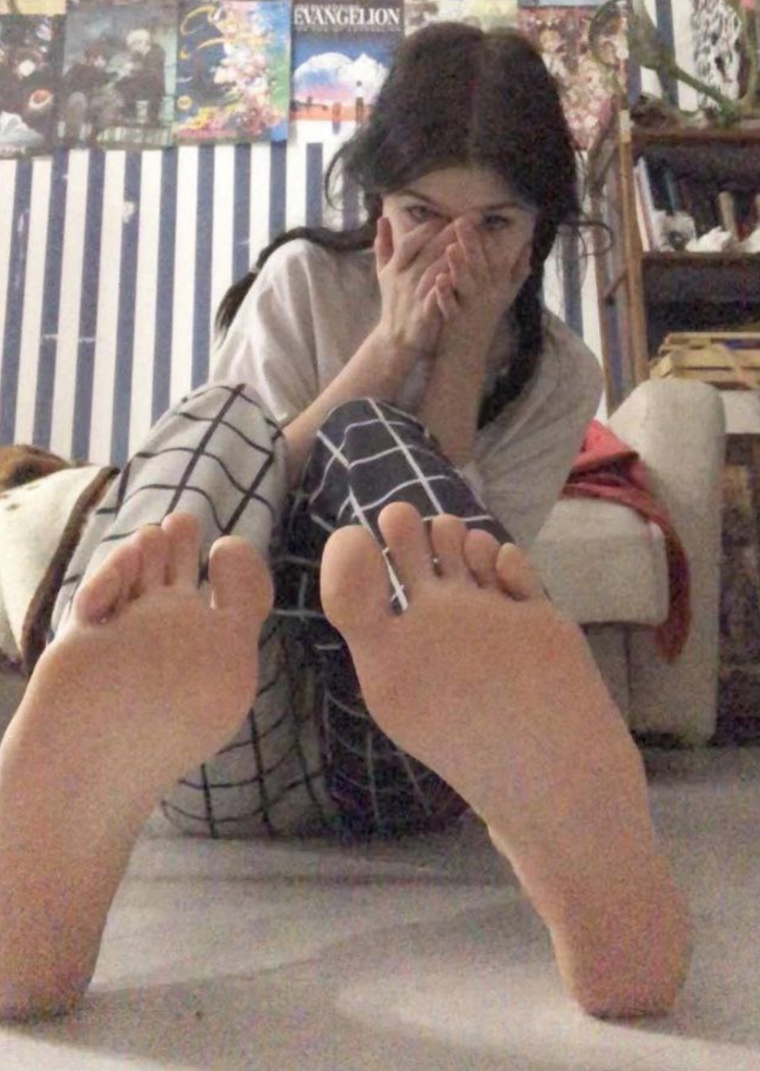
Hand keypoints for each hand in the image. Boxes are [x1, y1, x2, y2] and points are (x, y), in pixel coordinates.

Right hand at [374, 215, 460, 367]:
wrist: (395, 341)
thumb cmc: (394, 305)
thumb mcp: (384, 274)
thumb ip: (384, 246)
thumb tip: (382, 219)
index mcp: (396, 267)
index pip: (412, 240)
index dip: (431, 227)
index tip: (451, 215)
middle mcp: (404, 279)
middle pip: (427, 250)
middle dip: (450, 232)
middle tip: (472, 217)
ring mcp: (413, 296)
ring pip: (434, 270)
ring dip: (453, 255)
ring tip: (473, 241)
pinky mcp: (424, 314)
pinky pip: (437, 296)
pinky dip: (447, 285)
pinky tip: (464, 274)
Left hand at [435, 218, 532, 360]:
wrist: (467, 355)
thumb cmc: (482, 320)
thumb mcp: (505, 295)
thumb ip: (517, 272)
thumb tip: (529, 247)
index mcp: (499, 286)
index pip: (495, 257)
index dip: (486, 237)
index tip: (477, 214)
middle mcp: (489, 295)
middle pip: (481, 265)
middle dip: (473, 243)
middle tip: (463, 220)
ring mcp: (473, 309)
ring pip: (468, 285)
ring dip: (460, 266)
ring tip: (451, 248)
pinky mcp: (457, 323)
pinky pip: (451, 306)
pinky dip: (445, 294)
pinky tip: (438, 280)